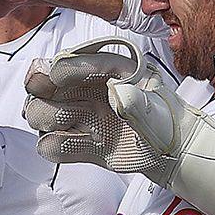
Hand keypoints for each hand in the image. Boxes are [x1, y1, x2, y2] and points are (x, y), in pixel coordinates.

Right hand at [24, 36, 214, 214]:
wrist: (175, 152)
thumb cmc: (167, 120)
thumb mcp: (155, 105)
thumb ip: (134, 98)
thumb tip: (115, 95)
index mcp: (103, 71)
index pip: (68, 62)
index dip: (57, 69)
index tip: (55, 77)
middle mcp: (85, 91)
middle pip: (41, 86)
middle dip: (43, 93)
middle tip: (60, 103)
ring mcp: (80, 118)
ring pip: (39, 114)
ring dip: (48, 119)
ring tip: (73, 124)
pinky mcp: (80, 143)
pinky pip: (52, 146)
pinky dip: (57, 147)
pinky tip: (78, 146)